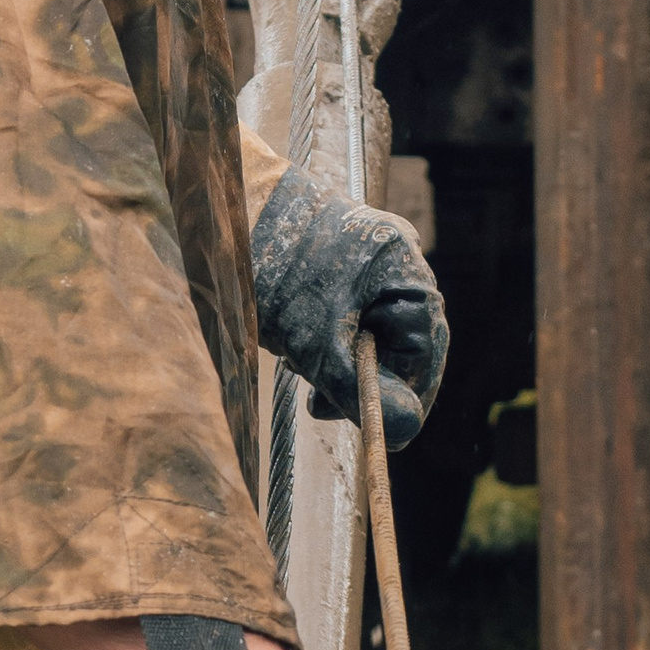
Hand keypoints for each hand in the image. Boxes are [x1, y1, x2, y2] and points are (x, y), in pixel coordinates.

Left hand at [251, 164, 446, 446]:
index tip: (370, 427)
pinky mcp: (346, 262)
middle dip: (366, 379)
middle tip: (323, 405)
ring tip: (305, 370)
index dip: (400, 395)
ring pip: (375, 331)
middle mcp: (399, 258)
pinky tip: (302, 347)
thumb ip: (362, 391)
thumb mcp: (318, 344)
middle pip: (403, 340)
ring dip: (346, 363)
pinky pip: (355, 313)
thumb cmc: (274, 272)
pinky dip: (334, 340)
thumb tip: (406, 432)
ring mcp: (373, 257)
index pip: (425, 350)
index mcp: (406, 267)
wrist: (224, 217)